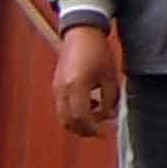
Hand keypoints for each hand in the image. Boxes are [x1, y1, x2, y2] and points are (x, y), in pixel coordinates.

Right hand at [52, 21, 123, 138]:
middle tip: (98, 131)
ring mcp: (57, 88)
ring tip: (95, 115)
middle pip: (68, 121)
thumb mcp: (110, 76)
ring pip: (63, 116)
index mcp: (77, 86)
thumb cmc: (98, 52)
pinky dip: (74, 112)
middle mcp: (62, 89)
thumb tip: (109, 116)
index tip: (103, 132)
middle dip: (83, 130)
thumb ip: (110, 99)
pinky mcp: (56, 86)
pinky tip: (89, 104)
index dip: (92, 129)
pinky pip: (62, 107)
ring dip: (78, 122)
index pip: (80, 117)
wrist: (81, 34)